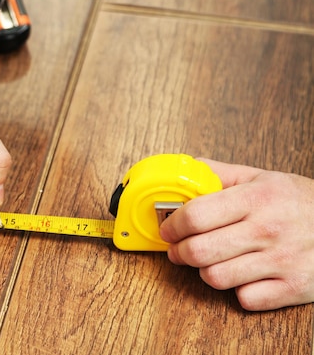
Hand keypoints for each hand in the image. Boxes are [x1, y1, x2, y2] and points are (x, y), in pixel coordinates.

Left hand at [160, 159, 313, 310]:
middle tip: (178, 249)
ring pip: (216, 278)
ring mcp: (282, 261)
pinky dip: (239, 290)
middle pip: (199, 251)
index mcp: (256, 198)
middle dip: (179, 252)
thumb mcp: (262, 178)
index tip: (168, 229)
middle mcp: (268, 230)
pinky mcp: (294, 288)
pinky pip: (246, 298)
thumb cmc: (300, 202)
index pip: (195, 216)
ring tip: (210, 261)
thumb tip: (184, 170)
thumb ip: (220, 174)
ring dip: (206, 271)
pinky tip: (243, 275)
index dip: (172, 225)